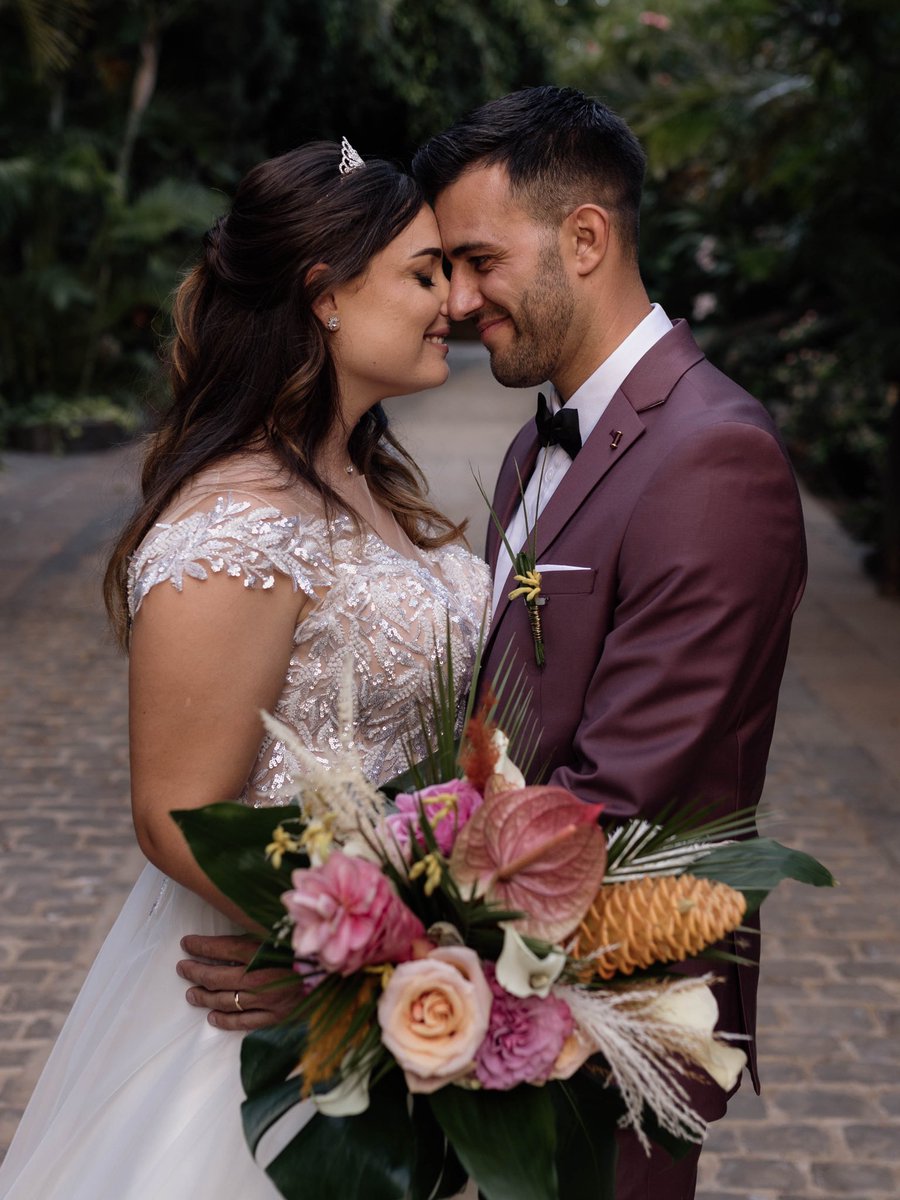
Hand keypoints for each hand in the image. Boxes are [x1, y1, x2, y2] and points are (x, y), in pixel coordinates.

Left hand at [177, 933, 303, 1030]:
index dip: (199, 946)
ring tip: (191, 994)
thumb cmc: (311, 948)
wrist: (341, 974)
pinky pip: (243, 1022)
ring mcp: (265, 1000)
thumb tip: (234, 923)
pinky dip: (224, 1020)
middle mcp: (258, 977)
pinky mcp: (275, 1017)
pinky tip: (212, 1018)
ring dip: (204, 996)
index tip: (186, 944)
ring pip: (224, 1000)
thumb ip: (259, 930)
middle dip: (195, 971)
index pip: (220, 948)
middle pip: (216, 976)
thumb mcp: (283, 931)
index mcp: (260, 951)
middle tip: (182, 968)